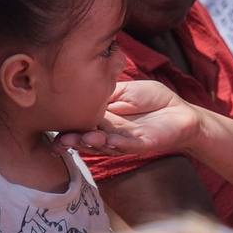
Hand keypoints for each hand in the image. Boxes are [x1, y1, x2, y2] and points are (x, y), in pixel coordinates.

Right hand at [56, 80, 201, 156]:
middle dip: (72, 139)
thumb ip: (104, 93)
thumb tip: (81, 88)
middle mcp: (108, 132)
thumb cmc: (153, 100)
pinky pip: (125, 145)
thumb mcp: (124, 90)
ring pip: (102, 144)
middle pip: (86, 137)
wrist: (181, 112)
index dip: (65, 126)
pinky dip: (115, 144)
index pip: (80, 122)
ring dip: (90, 143)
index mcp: (103, 117)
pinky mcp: (141, 145)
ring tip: (80, 139)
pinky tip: (105, 140)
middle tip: (60, 140)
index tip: (50, 126)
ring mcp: (123, 140)